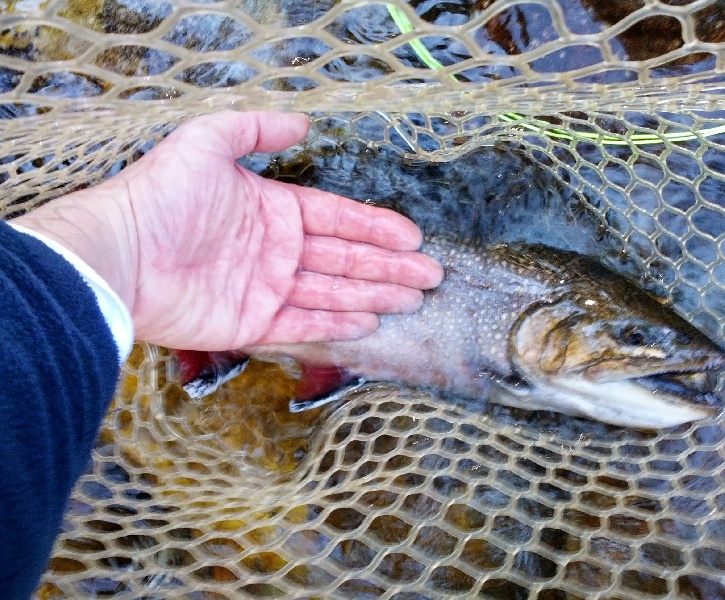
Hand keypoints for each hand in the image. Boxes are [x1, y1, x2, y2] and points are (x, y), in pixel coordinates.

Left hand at [12, 112, 443, 349]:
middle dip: (388, 267)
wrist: (118, 256)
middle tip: (430, 276)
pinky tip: (369, 322)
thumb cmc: (161, 197)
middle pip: (344, 259)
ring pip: (332, 293)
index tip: (412, 237)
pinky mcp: (251, 324)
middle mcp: (275, 250)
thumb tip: (303, 123)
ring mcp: (265, 289)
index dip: (375, 227)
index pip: (336, 219)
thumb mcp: (206, 142)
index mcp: (271, 209)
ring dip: (373, 295)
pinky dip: (337, 325)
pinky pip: (303, 325)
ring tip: (412, 298)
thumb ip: (255, 129)